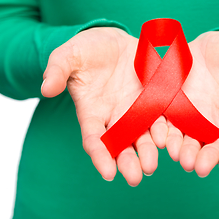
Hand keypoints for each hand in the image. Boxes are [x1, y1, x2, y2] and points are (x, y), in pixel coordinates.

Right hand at [41, 27, 167, 185]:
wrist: (113, 41)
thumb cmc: (87, 49)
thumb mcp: (68, 55)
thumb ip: (57, 70)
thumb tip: (45, 88)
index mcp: (92, 111)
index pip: (95, 139)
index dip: (101, 155)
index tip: (109, 173)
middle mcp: (116, 116)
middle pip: (122, 144)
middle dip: (128, 161)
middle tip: (136, 177)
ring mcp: (137, 109)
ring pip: (144, 135)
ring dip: (149, 151)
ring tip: (153, 164)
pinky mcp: (154, 99)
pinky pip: (162, 117)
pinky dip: (166, 129)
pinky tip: (172, 140)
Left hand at [165, 31, 218, 177]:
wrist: (207, 46)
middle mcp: (216, 120)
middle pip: (212, 145)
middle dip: (206, 158)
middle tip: (199, 168)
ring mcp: (193, 116)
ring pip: (189, 139)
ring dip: (184, 150)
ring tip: (180, 158)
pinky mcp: (174, 108)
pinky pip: (169, 124)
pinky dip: (165, 134)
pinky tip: (161, 140)